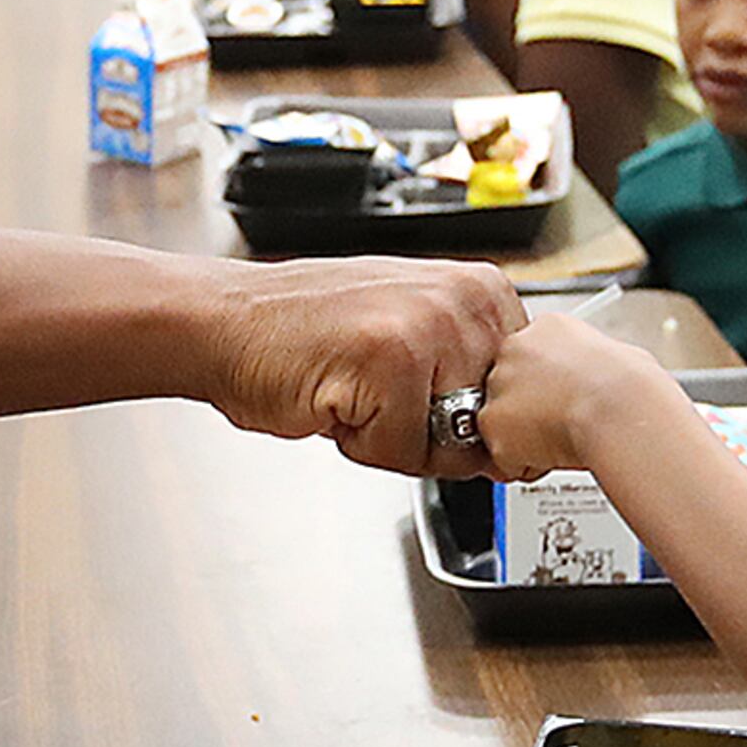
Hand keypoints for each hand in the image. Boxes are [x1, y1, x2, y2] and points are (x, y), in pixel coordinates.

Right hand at [209, 258, 525, 476]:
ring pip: (448, 444)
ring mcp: (432, 325)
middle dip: (432, 433)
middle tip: (376, 392)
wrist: (227, 323)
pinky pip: (404, 451)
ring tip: (354, 392)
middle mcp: (465, 300)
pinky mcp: (394, 359)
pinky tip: (334, 397)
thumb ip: (466, 386)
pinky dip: (362, 444)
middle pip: (486, 427)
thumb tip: (511, 455)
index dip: (465, 420)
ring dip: (396, 440)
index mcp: (480, 290)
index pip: (518, 397)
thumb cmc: (307, 336)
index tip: (421, 396)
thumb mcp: (408, 345)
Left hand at [477, 315, 682, 482]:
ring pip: (503, 423)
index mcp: (545, 328)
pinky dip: (527, 465)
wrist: (618, 408)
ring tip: (563, 438)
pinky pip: (504, 456)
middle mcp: (514, 351)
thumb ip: (583, 364)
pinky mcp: (492, 424)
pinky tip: (555, 454)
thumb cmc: (628, 387)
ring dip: (527, 438)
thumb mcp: (612, 355)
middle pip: (510, 389)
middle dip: (531, 411)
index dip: (548, 387)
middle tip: (564, 422)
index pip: (531, 359)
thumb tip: (591, 379)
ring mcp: (498, 387)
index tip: (565, 398)